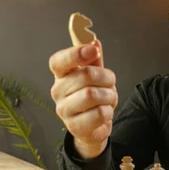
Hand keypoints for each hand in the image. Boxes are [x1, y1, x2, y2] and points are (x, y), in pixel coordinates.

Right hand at [49, 40, 117, 158]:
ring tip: (109, 100)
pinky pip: (98, 113)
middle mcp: (57, 91)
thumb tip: (94, 41)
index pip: (58, 61)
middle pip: (85, 76)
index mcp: (61, 76)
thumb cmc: (92, 98)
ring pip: (92, 95)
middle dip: (106, 78)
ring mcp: (64, 110)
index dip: (75, 54)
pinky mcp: (74, 126)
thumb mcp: (95, 76)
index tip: (93, 51)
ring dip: (109, 96)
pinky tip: (105, 113)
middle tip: (111, 83)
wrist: (93, 127)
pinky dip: (108, 112)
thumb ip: (94, 59)